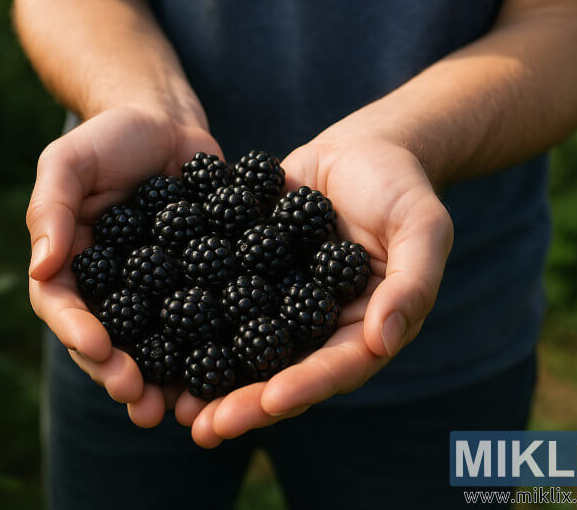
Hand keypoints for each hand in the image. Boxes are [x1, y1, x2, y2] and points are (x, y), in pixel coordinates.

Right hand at [27, 106, 220, 426]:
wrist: (168, 123)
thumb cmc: (110, 136)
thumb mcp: (69, 160)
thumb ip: (51, 208)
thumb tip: (42, 268)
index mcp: (72, 266)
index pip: (65, 308)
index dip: (78, 332)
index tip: (100, 349)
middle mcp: (112, 289)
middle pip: (109, 341)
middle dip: (119, 374)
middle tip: (136, 397)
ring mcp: (156, 293)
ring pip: (155, 346)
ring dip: (162, 381)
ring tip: (177, 410)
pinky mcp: (198, 286)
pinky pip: (203, 323)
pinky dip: (211, 351)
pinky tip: (228, 374)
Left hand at [174, 123, 453, 446]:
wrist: (360, 148)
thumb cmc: (401, 186)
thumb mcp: (422, 227)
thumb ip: (412, 283)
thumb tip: (383, 341)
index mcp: (363, 327)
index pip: (334, 368)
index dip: (303, 387)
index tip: (268, 403)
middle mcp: (316, 326)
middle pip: (280, 372)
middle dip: (243, 403)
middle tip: (202, 428)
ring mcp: (279, 304)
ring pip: (242, 348)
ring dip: (208, 378)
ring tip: (170, 403)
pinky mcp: (249, 275)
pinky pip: (219, 300)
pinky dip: (189, 320)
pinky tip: (153, 336)